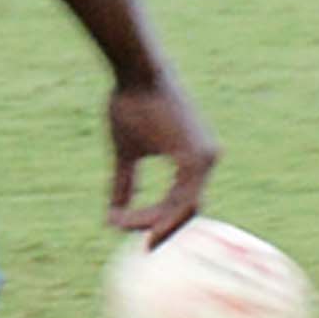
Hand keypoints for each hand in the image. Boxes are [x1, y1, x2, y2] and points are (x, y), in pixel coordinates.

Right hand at [105, 76, 218, 248]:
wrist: (137, 73)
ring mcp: (204, 158)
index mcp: (194, 159)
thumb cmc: (131, 105)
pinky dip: (158, 213)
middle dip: (160, 229)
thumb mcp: (127, 151)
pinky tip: (136, 223)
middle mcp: (206, 159)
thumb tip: (112, 215)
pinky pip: (180, 198)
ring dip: (152, 221)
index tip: (135, 236)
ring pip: (182, 207)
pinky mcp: (195, 156)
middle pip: (186, 210)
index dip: (161, 223)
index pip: (182, 203)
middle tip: (137, 244)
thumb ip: (125, 183)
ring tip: (123, 227)